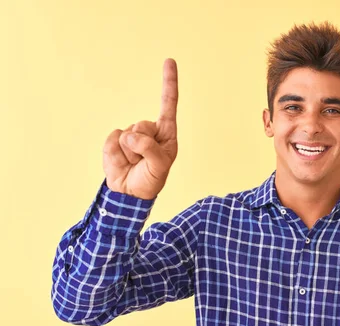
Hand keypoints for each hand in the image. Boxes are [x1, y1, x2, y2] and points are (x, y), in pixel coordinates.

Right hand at [102, 58, 178, 199]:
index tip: (169, 60)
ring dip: (130, 154)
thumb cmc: (150, 179)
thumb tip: (130, 135)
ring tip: (134, 164)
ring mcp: (131, 134)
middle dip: (142, 146)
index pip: (168, 103)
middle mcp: (149, 130)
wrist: (129, 193)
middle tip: (143, 161)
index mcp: (166, 132)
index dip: (168, 82)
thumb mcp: (159, 166)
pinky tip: (121, 162)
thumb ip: (150, 149)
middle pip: (143, 125)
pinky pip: (113, 141)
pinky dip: (116, 156)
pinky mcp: (114, 140)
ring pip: (127, 135)